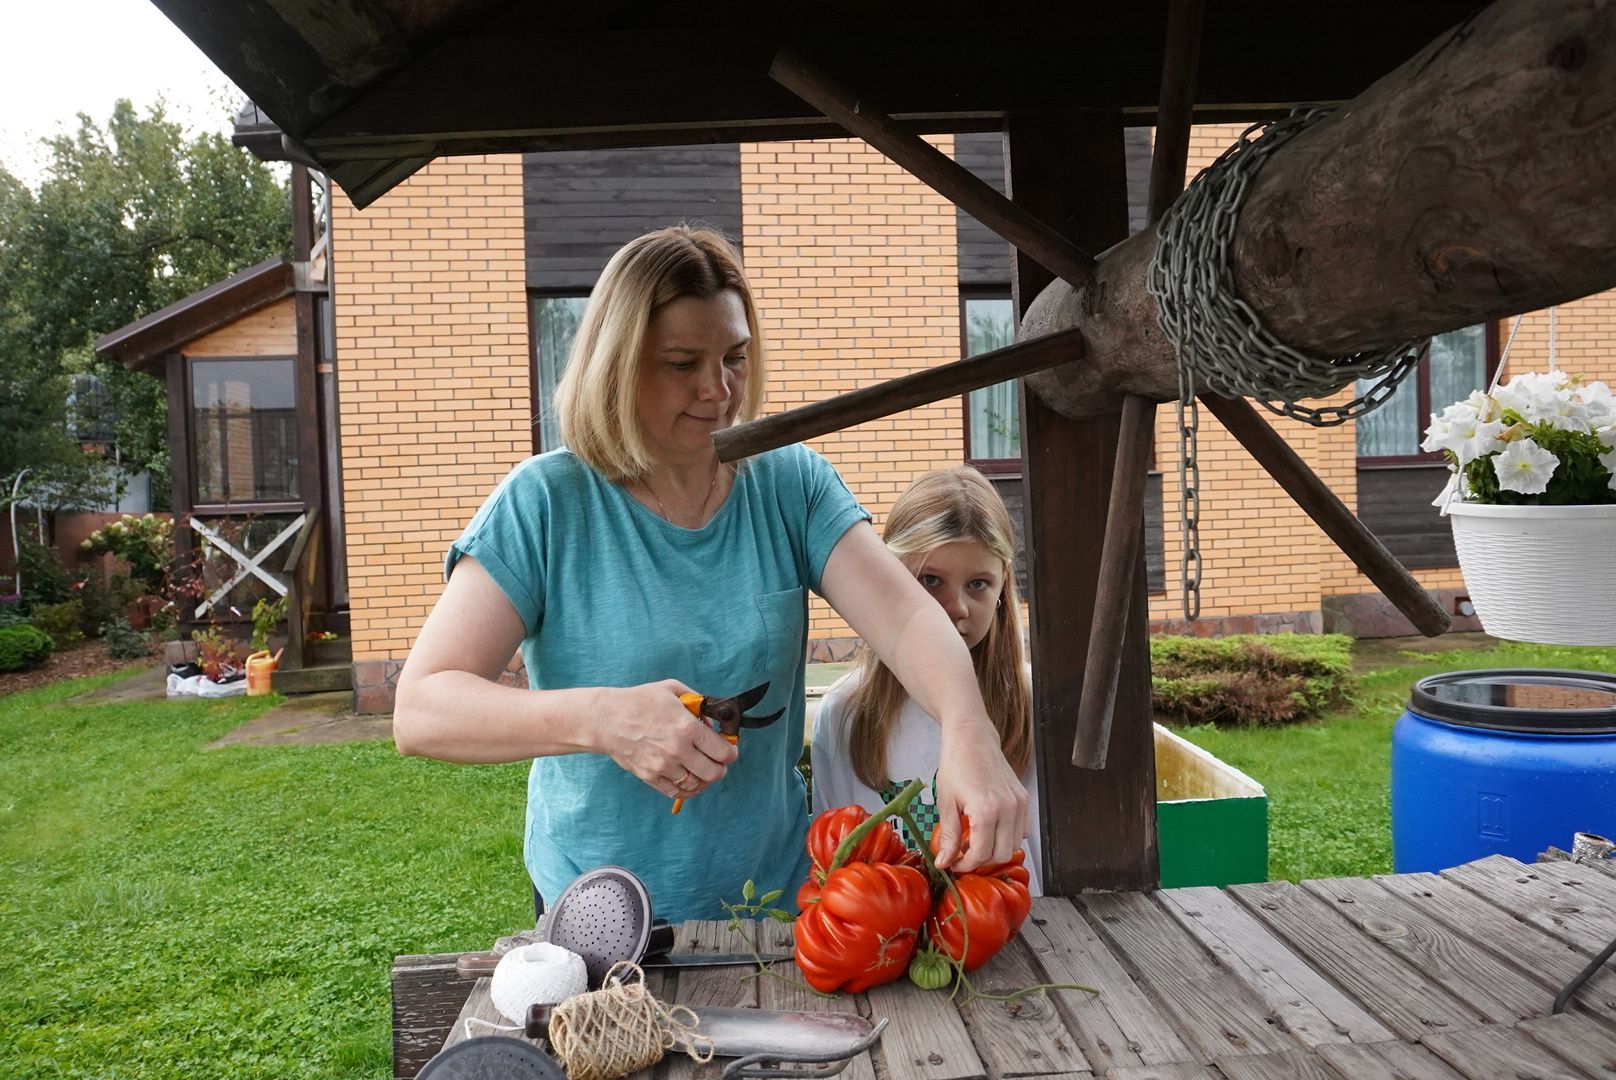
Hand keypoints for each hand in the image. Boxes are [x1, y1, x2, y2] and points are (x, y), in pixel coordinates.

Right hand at [593, 680, 738, 801]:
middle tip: (720, 763)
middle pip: (714, 772)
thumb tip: (710, 722)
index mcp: (687, 728)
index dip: (731, 752)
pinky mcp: (650, 777)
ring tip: (704, 771)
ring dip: (705, 779)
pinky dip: (688, 790)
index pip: (723, 751)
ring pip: (697, 785)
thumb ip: (697, 703)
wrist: (606, 719)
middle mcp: (678, 750)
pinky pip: (677, 792)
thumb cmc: (639, 701)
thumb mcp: (672, 690)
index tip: (730, 750)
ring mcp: (664, 766)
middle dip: (721, 768)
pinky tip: (691, 782)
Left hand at [931, 719, 1028, 872]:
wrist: (971, 738)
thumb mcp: (946, 802)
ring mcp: (1019, 803)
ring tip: (974, 840)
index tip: (954, 864)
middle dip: (980, 860)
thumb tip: (944, 862)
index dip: (966, 865)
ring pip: (1013, 845)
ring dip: (995, 849)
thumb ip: (948, 836)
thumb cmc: (957, 764)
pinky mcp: (1024, 799)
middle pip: (1000, 854)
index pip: (981, 854)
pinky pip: (1022, 830)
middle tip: (962, 855)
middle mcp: (1008, 808)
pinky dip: (1007, 836)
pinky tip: (989, 829)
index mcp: (986, 810)